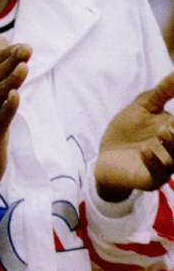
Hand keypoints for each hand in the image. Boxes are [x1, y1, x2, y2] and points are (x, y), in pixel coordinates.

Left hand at [95, 71, 173, 201]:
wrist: (104, 157)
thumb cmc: (126, 132)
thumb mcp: (143, 107)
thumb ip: (162, 92)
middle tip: (172, 123)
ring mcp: (165, 167)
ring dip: (172, 146)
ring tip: (163, 130)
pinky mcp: (149, 179)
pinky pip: (156, 174)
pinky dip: (152, 162)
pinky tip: (144, 150)